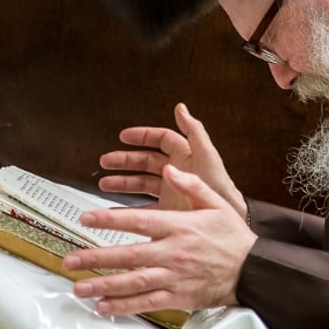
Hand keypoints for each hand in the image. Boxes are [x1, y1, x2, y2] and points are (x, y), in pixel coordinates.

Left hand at [63, 165, 256, 313]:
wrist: (253, 271)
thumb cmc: (234, 238)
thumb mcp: (217, 204)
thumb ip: (191, 186)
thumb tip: (170, 170)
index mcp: (180, 227)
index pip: (139, 221)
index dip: (110, 219)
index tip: (86, 218)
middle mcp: (173, 252)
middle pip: (129, 255)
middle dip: (96, 257)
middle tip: (71, 260)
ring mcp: (174, 277)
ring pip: (134, 282)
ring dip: (104, 284)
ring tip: (79, 287)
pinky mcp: (178, 297)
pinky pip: (147, 302)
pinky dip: (124, 306)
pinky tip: (104, 306)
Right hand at [98, 103, 246, 219]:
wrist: (224, 220)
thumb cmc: (219, 187)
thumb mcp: (206, 155)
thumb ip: (193, 130)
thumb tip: (181, 108)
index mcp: (185, 155)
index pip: (161, 139)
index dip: (142, 136)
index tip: (124, 136)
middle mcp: (176, 171)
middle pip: (145, 160)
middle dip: (125, 160)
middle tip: (106, 161)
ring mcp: (171, 190)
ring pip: (141, 182)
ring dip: (122, 181)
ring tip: (104, 182)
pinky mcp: (168, 210)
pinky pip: (144, 206)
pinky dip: (129, 208)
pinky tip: (116, 209)